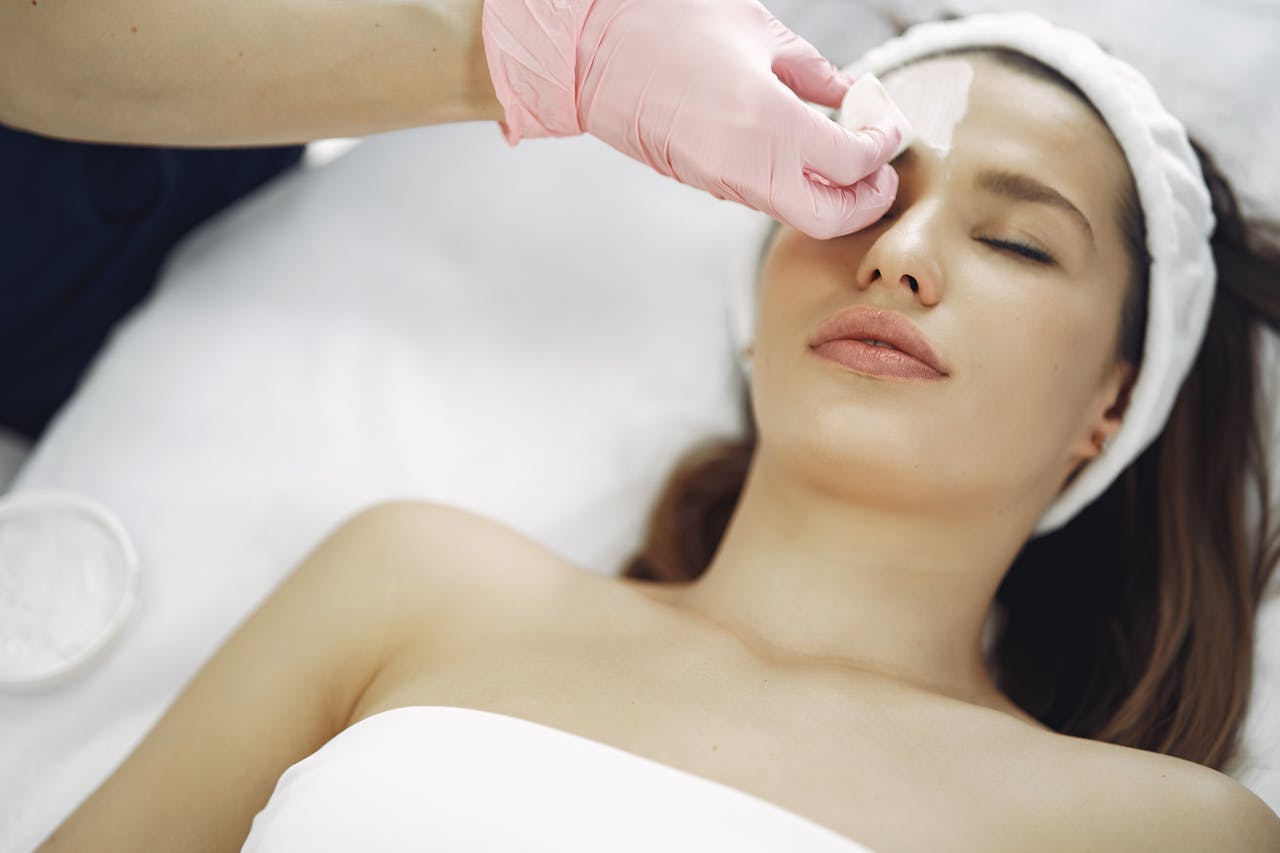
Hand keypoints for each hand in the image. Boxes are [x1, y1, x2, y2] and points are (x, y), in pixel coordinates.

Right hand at [481, 0, 901, 238]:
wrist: (588, 51)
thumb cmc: (665, 23)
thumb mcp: (756, 30)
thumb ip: (812, 70)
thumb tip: (851, 95)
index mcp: (767, 121)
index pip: (854, 162)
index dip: (884, 146)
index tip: (888, 122)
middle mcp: (748, 165)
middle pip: (832, 219)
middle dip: (869, 200)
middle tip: (880, 166)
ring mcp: (723, 181)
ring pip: (798, 214)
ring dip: (834, 194)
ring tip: (846, 151)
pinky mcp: (705, 182)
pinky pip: (766, 197)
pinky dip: (797, 185)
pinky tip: (802, 150)